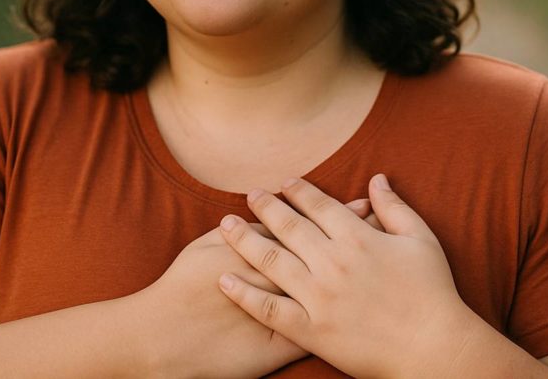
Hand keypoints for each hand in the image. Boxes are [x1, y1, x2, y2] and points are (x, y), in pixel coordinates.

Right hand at [138, 198, 377, 378]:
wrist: (163, 339)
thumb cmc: (180, 290)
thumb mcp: (207, 248)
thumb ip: (241, 229)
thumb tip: (264, 213)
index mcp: (266, 252)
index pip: (312, 227)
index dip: (340, 214)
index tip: (364, 203)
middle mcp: (283, 280)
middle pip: (331, 255)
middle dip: (359, 238)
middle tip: (385, 226)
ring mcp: (287, 314)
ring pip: (335, 290)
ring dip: (359, 272)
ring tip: (381, 258)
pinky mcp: (285, 345)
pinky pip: (323, 329)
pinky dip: (343, 317)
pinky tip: (362, 310)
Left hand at [216, 175, 475, 378]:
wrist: (434, 348)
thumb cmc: (433, 292)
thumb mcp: (421, 239)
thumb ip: (394, 207)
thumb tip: (376, 178)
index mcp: (359, 238)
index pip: (319, 206)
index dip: (298, 191)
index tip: (282, 182)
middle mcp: (333, 262)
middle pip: (289, 226)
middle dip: (265, 207)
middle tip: (248, 194)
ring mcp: (319, 297)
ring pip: (272, 260)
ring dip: (244, 240)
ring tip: (225, 225)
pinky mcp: (311, 330)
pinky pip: (269, 309)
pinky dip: (245, 294)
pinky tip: (224, 281)